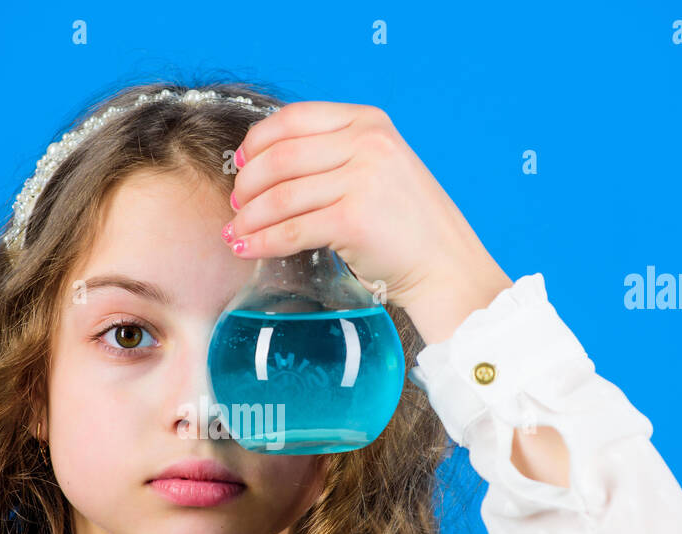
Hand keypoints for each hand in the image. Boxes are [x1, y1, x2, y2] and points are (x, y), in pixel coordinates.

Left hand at [225, 101, 513, 344]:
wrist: (444, 266)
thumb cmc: (407, 225)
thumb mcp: (379, 168)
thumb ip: (337, 155)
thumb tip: (267, 165)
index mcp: (369, 122)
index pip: (293, 119)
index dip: (257, 142)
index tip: (241, 164)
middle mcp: (366, 143)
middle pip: (280, 157)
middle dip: (247, 185)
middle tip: (236, 206)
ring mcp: (362, 180)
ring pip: (280, 196)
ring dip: (249, 217)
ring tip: (236, 232)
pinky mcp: (353, 220)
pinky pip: (291, 229)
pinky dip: (262, 241)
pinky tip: (248, 248)